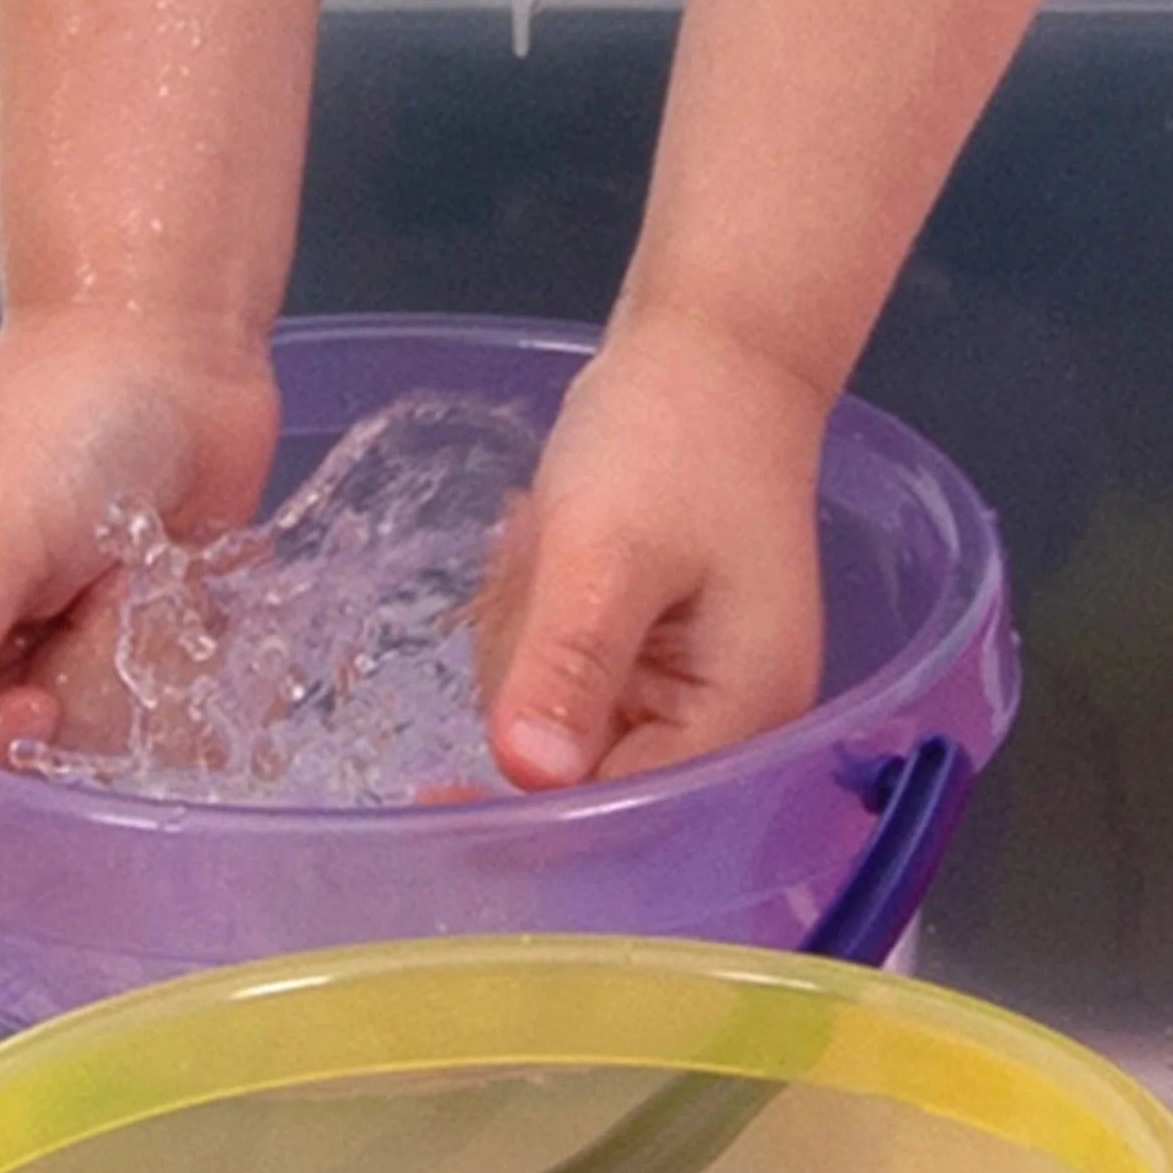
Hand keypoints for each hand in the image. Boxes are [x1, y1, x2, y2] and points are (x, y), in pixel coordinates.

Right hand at [0, 307, 277, 758]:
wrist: (180, 349)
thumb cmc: (60, 421)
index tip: (32, 705)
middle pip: (20, 761)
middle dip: (74, 700)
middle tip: (99, 620)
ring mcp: (72, 642)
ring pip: (102, 737)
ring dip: (137, 668)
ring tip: (140, 579)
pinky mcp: (147, 635)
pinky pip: (167, 705)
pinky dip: (186, 658)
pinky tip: (185, 595)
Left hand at [477, 314, 825, 787]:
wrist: (705, 352)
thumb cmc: (670, 441)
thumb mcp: (605, 551)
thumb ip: (568, 666)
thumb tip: (527, 778)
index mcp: (741, 718)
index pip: (619, 818)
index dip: (524, 819)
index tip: (431, 789)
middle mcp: (727, 725)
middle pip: (582, 776)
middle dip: (529, 686)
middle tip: (532, 576)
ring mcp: (687, 688)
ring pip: (556, 723)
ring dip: (522, 642)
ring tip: (540, 548)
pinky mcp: (649, 654)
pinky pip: (561, 676)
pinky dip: (535, 621)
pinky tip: (542, 550)